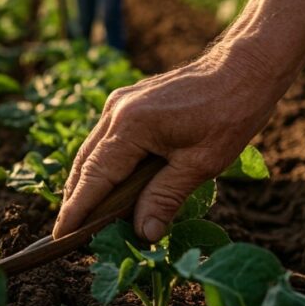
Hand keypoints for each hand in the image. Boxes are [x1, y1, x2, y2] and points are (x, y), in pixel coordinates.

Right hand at [52, 50, 281, 241]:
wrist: (243, 68)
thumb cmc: (229, 113)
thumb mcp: (201, 164)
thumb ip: (165, 198)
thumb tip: (144, 235)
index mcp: (130, 126)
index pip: (94, 177)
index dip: (77, 210)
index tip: (61, 237)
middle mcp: (115, 112)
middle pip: (84, 164)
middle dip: (75, 200)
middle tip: (71, 235)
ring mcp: (118, 104)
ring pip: (91, 152)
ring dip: (87, 183)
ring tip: (85, 217)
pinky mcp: (126, 102)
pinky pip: (104, 140)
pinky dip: (101, 165)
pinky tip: (107, 185)